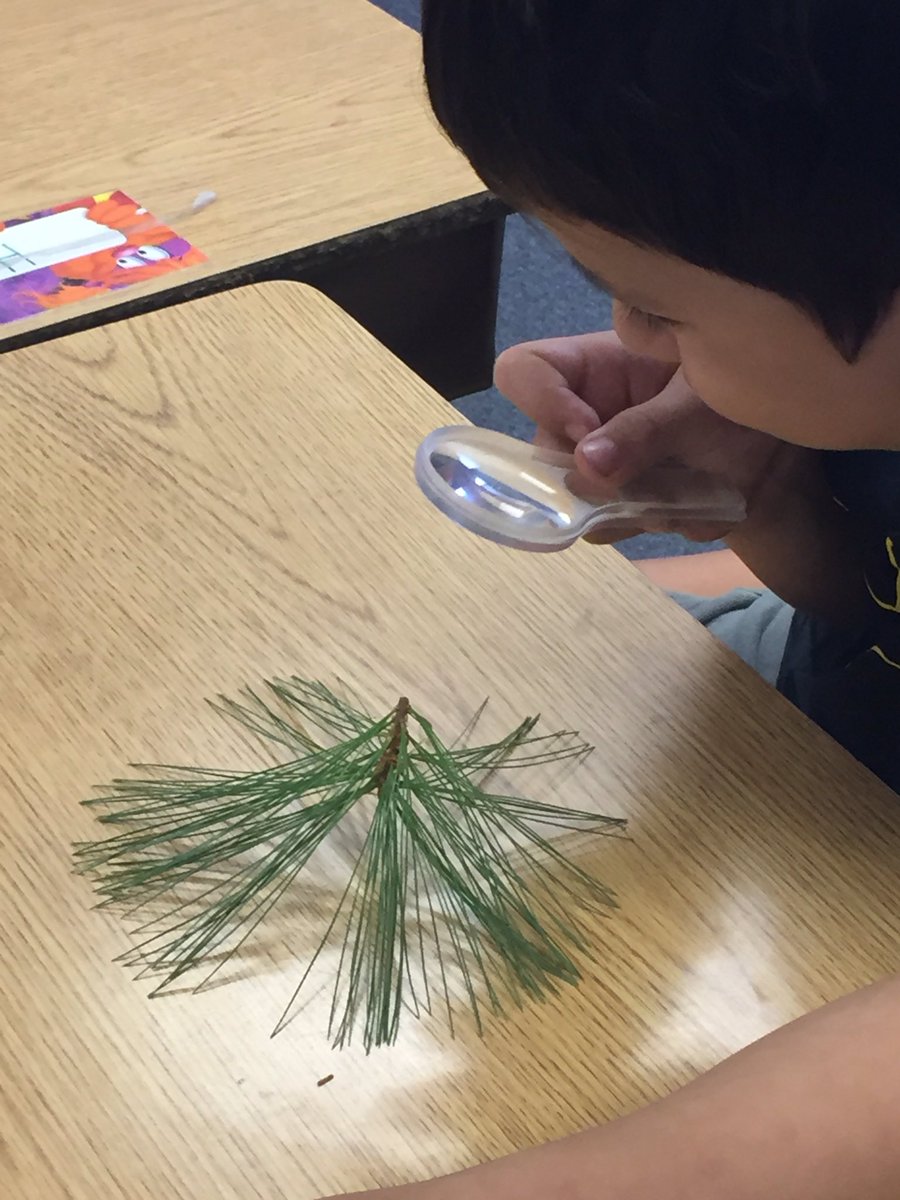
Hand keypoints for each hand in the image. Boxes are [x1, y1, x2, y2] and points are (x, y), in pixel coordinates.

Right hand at [494, 332, 802, 542]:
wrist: (786, 453)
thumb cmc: (745, 400)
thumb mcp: (701, 405)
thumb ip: (646, 431)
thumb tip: (587, 466)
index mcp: (596, 367)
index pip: (524, 372)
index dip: (540, 401)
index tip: (586, 432)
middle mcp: (585, 414)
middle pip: (542, 452)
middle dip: (590, 476)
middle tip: (645, 480)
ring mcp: (598, 462)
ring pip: (574, 500)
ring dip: (628, 505)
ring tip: (687, 489)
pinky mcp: (618, 501)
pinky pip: (607, 527)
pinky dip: (650, 522)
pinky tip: (693, 504)